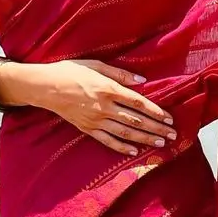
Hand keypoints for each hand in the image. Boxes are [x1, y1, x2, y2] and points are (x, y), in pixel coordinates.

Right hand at [37, 60, 176, 155]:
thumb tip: (142, 81)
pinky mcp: (87, 128)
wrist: (45, 87)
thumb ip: (120, 73)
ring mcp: (95, 120)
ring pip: (125, 132)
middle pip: (136, 119)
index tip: (169, 118)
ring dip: (144, 138)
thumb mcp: (95, 65)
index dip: (156, 111)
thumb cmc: (70, 71)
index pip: (138, 102)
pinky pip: (107, 140)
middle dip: (156, 128)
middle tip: (172, 134)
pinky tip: (134, 152)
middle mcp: (104, 106)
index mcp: (108, 88)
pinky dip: (121, 147)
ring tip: (160, 143)